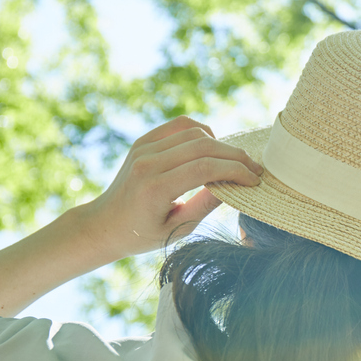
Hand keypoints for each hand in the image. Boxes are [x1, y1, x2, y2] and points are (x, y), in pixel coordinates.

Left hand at [79, 116, 262, 260]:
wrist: (105, 224)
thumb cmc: (143, 234)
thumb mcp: (178, 229)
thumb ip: (206, 205)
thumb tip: (235, 185)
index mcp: (154, 188)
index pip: (205, 168)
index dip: (236, 171)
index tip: (254, 180)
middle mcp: (147, 162)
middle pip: (204, 146)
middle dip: (235, 156)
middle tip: (255, 169)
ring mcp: (143, 148)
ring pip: (195, 132)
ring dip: (221, 144)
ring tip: (235, 162)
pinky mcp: (143, 141)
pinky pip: (180, 126)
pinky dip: (203, 132)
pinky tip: (213, 148)